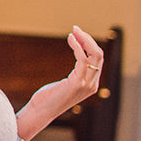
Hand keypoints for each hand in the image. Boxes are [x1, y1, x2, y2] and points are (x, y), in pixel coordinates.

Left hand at [17, 25, 102, 140]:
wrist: (40, 111)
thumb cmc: (48, 99)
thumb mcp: (66, 85)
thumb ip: (75, 76)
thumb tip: (77, 62)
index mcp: (91, 84)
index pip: (98, 60)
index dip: (89, 45)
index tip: (78, 35)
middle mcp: (92, 84)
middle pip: (99, 56)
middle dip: (88, 40)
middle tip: (76, 29)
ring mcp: (86, 84)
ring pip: (95, 56)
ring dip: (84, 40)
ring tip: (74, 31)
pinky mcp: (77, 83)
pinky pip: (83, 60)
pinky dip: (78, 47)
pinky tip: (70, 39)